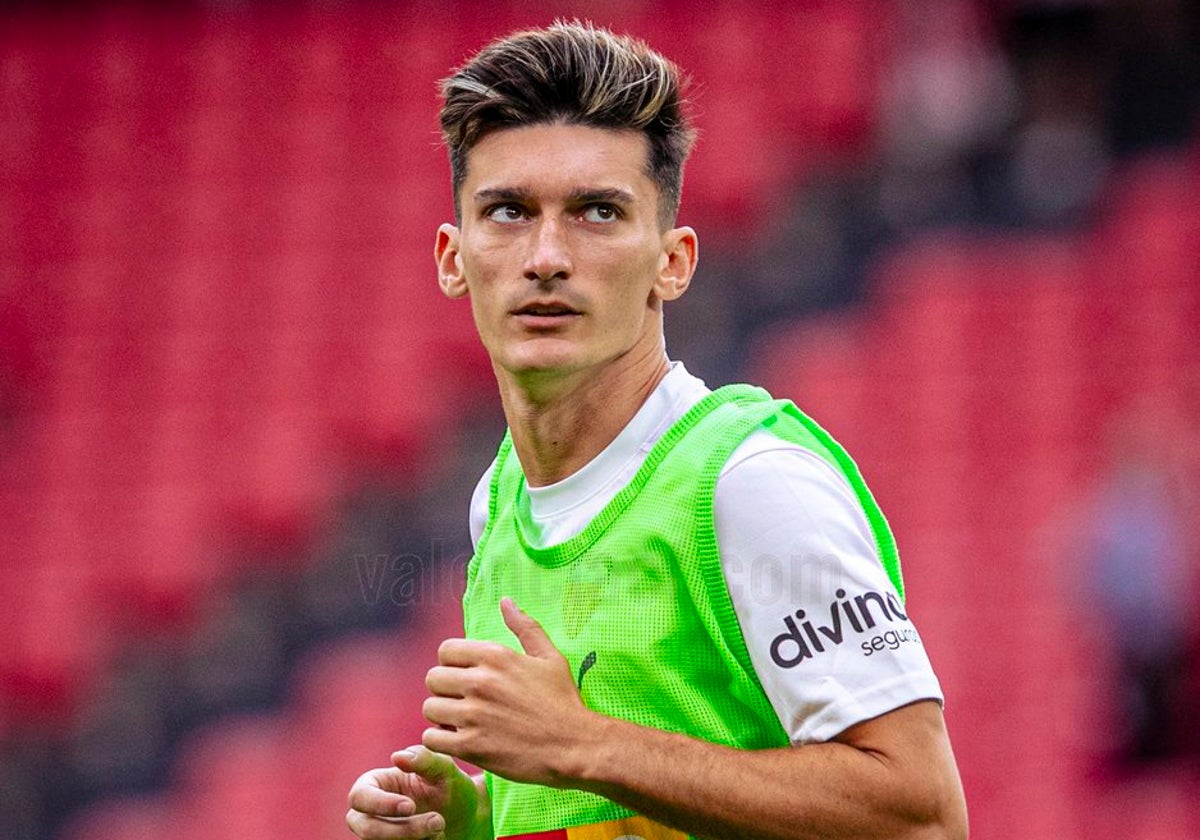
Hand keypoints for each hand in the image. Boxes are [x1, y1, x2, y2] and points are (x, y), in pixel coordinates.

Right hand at [345, 745, 480, 838]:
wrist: (462, 817)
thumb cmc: (447, 785)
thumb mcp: (443, 768)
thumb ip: (423, 758)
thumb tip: (397, 756)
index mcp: (374, 783)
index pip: (359, 796)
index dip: (380, 804)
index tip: (410, 806)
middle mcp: (368, 812)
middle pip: (366, 829)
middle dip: (402, 830)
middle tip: (438, 822)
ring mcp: (377, 835)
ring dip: (413, 839)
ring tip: (441, 828)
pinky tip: (437, 838)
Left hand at [422, 598, 595, 785]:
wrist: (574, 746)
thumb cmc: (563, 701)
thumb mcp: (550, 657)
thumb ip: (524, 627)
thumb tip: (506, 600)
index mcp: (496, 656)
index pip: (445, 650)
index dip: (452, 664)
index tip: (466, 676)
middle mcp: (480, 681)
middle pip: (433, 678)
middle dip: (445, 690)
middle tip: (464, 701)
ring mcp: (473, 715)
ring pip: (429, 708)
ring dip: (442, 716)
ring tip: (461, 722)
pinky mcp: (470, 746)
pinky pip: (431, 738)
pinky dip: (441, 740)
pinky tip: (459, 740)